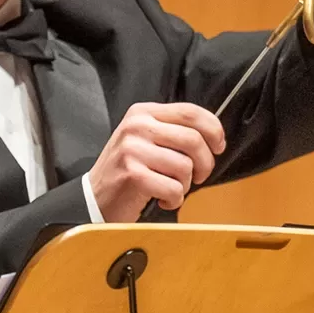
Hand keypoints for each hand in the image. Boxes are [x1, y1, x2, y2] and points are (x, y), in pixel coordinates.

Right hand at [87, 102, 225, 217]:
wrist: (95, 197)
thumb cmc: (127, 170)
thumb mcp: (146, 139)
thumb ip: (173, 131)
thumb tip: (213, 137)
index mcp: (143, 112)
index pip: (191, 112)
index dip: (214, 130)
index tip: (218, 147)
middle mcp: (136, 126)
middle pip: (193, 139)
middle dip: (205, 164)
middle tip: (197, 176)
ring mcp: (132, 149)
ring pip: (186, 166)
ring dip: (185, 185)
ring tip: (170, 188)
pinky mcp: (132, 173)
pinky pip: (173, 188)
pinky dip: (173, 200)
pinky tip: (160, 199)